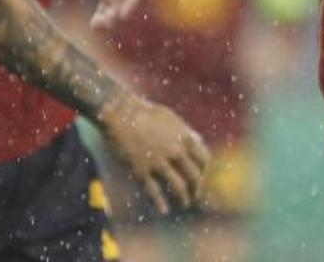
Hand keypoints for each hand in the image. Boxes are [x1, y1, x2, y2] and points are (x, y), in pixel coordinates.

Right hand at [98, 91, 209, 214]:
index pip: (203, 158)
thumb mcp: (170, 118)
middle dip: (196, 188)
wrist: (120, 113)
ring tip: (184, 204)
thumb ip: (185, 131)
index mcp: (184, 137)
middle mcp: (175, 151)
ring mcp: (159, 162)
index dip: (203, 170)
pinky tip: (163, 211)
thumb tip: (199, 141)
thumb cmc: (144, 113)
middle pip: (194, 176)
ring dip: (184, 198)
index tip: (199, 176)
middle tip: (193, 194)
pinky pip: (154, 192)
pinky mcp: (141, 170)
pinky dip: (160, 204)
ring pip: (178, 187)